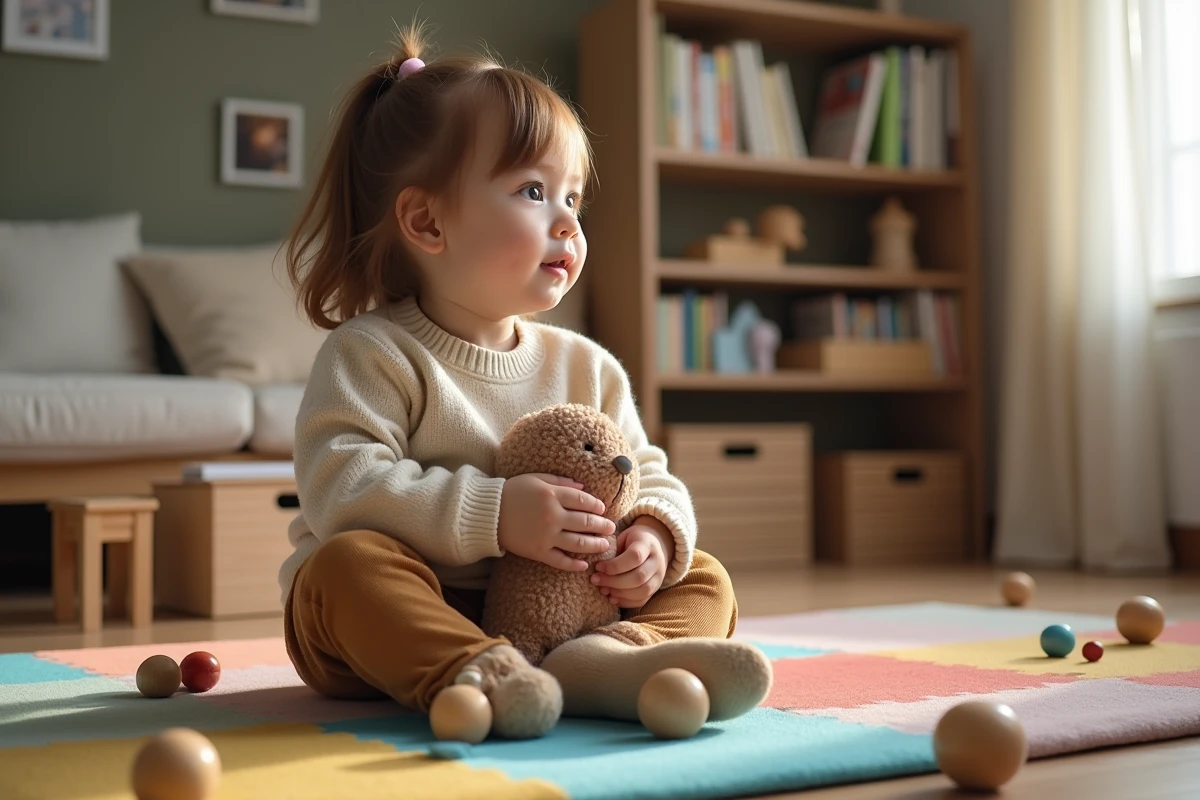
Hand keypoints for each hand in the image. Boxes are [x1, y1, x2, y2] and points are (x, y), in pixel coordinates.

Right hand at [498, 473, 615, 571]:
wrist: (487, 514)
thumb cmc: (512, 492)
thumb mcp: (536, 479)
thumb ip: (560, 482)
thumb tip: (583, 486)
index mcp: (552, 495)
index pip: (583, 500)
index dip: (596, 505)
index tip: (602, 509)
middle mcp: (552, 516)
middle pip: (585, 522)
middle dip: (602, 526)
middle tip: (611, 528)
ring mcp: (546, 536)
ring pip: (578, 543)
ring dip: (595, 545)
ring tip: (605, 545)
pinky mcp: (537, 552)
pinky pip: (560, 561)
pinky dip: (574, 565)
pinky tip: (584, 565)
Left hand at [591, 519, 671, 607]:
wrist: (653, 545)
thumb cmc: (632, 540)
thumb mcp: (623, 537)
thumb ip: (613, 550)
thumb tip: (598, 569)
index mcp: (647, 544)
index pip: (635, 557)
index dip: (614, 565)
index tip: (598, 566)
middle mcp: (657, 561)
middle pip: (638, 577)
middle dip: (613, 581)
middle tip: (596, 580)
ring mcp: (659, 577)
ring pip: (642, 591)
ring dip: (619, 593)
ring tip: (603, 589)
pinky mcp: (655, 589)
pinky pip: (642, 600)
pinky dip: (625, 602)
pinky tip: (612, 597)